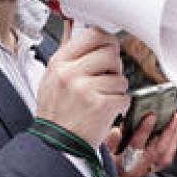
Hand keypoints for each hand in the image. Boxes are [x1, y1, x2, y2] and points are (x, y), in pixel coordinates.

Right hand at [35, 22, 129, 146]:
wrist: (56, 145)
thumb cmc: (57, 114)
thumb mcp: (52, 79)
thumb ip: (69, 57)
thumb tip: (81, 31)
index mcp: (60, 62)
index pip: (92, 35)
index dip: (106, 41)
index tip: (108, 48)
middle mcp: (71, 73)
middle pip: (111, 53)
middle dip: (114, 67)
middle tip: (106, 79)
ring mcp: (85, 89)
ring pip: (120, 77)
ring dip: (116, 90)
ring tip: (101, 100)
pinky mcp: (101, 105)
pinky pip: (124, 96)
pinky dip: (120, 106)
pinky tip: (106, 111)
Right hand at [108, 112, 176, 176]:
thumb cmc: (103, 163)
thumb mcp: (100, 153)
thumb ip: (108, 143)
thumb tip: (117, 131)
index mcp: (122, 164)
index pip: (136, 145)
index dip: (144, 130)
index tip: (151, 116)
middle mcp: (136, 169)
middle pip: (157, 150)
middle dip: (168, 131)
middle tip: (176, 115)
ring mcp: (145, 171)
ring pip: (165, 156)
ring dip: (173, 137)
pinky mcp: (150, 170)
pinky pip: (165, 159)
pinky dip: (172, 145)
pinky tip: (174, 134)